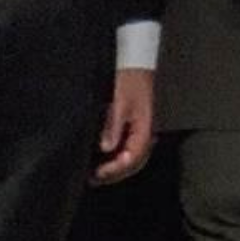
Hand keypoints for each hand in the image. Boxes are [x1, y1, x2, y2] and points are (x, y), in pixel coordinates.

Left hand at [91, 67, 154, 184]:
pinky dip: (116, 157)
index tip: (97, 173)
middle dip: (115, 174)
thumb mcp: (120, 101)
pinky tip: (103, 158)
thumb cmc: (129, 78)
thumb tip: (105, 148)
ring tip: (95, 173)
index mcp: (145, 127)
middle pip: (134, 162)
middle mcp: (146, 131)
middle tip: (94, 179)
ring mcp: (141, 129)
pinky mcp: (135, 126)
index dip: (115, 169)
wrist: (136, 61)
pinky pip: (129, 148)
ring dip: (116, 168)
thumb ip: (113, 125)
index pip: (133, 157)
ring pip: (132, 157)